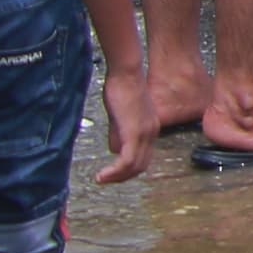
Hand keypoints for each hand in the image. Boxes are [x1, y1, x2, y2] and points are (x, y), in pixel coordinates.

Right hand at [96, 66, 155, 184]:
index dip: (129, 168)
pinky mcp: (134, 132)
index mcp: (150, 128)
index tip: (113, 172)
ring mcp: (145, 133)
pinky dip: (114, 172)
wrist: (126, 72)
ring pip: (135, 166)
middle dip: (123, 176)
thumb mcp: (120, 115)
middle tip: (106, 179)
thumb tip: (114, 149)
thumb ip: (119, 132)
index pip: (144, 156)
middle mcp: (151, 132)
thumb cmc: (121, 87)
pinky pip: (127, 160)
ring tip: (102, 179)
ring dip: (117, 177)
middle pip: (142, 165)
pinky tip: (102, 175)